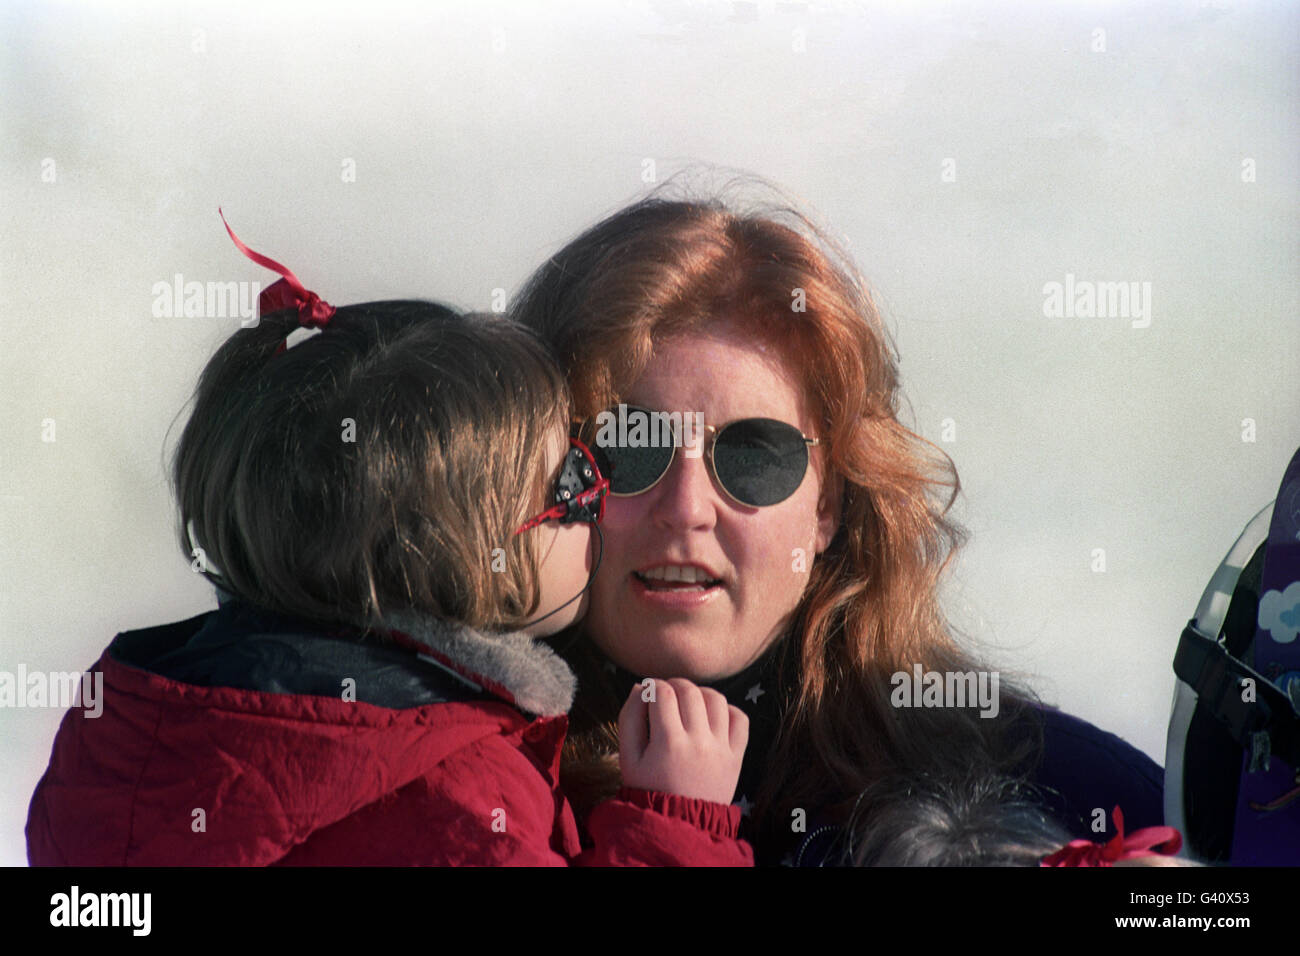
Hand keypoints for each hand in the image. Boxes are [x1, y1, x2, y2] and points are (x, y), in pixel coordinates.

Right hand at [618, 677, 748, 804]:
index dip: (654, 685)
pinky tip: (712, 715)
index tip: (649, 690)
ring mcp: (721, 748)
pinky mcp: (736, 756)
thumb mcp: (628, 759)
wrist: (679, 824)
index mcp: (668, 743)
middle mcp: (698, 742)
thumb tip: (640, 687)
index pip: (663, 692)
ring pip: (716, 699)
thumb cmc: (648, 789)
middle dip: (674, 684)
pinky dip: (728, 709)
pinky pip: (740, 719)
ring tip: (688, 700)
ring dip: (700, 692)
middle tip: (666, 692)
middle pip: (689, 691)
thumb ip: (629, 719)